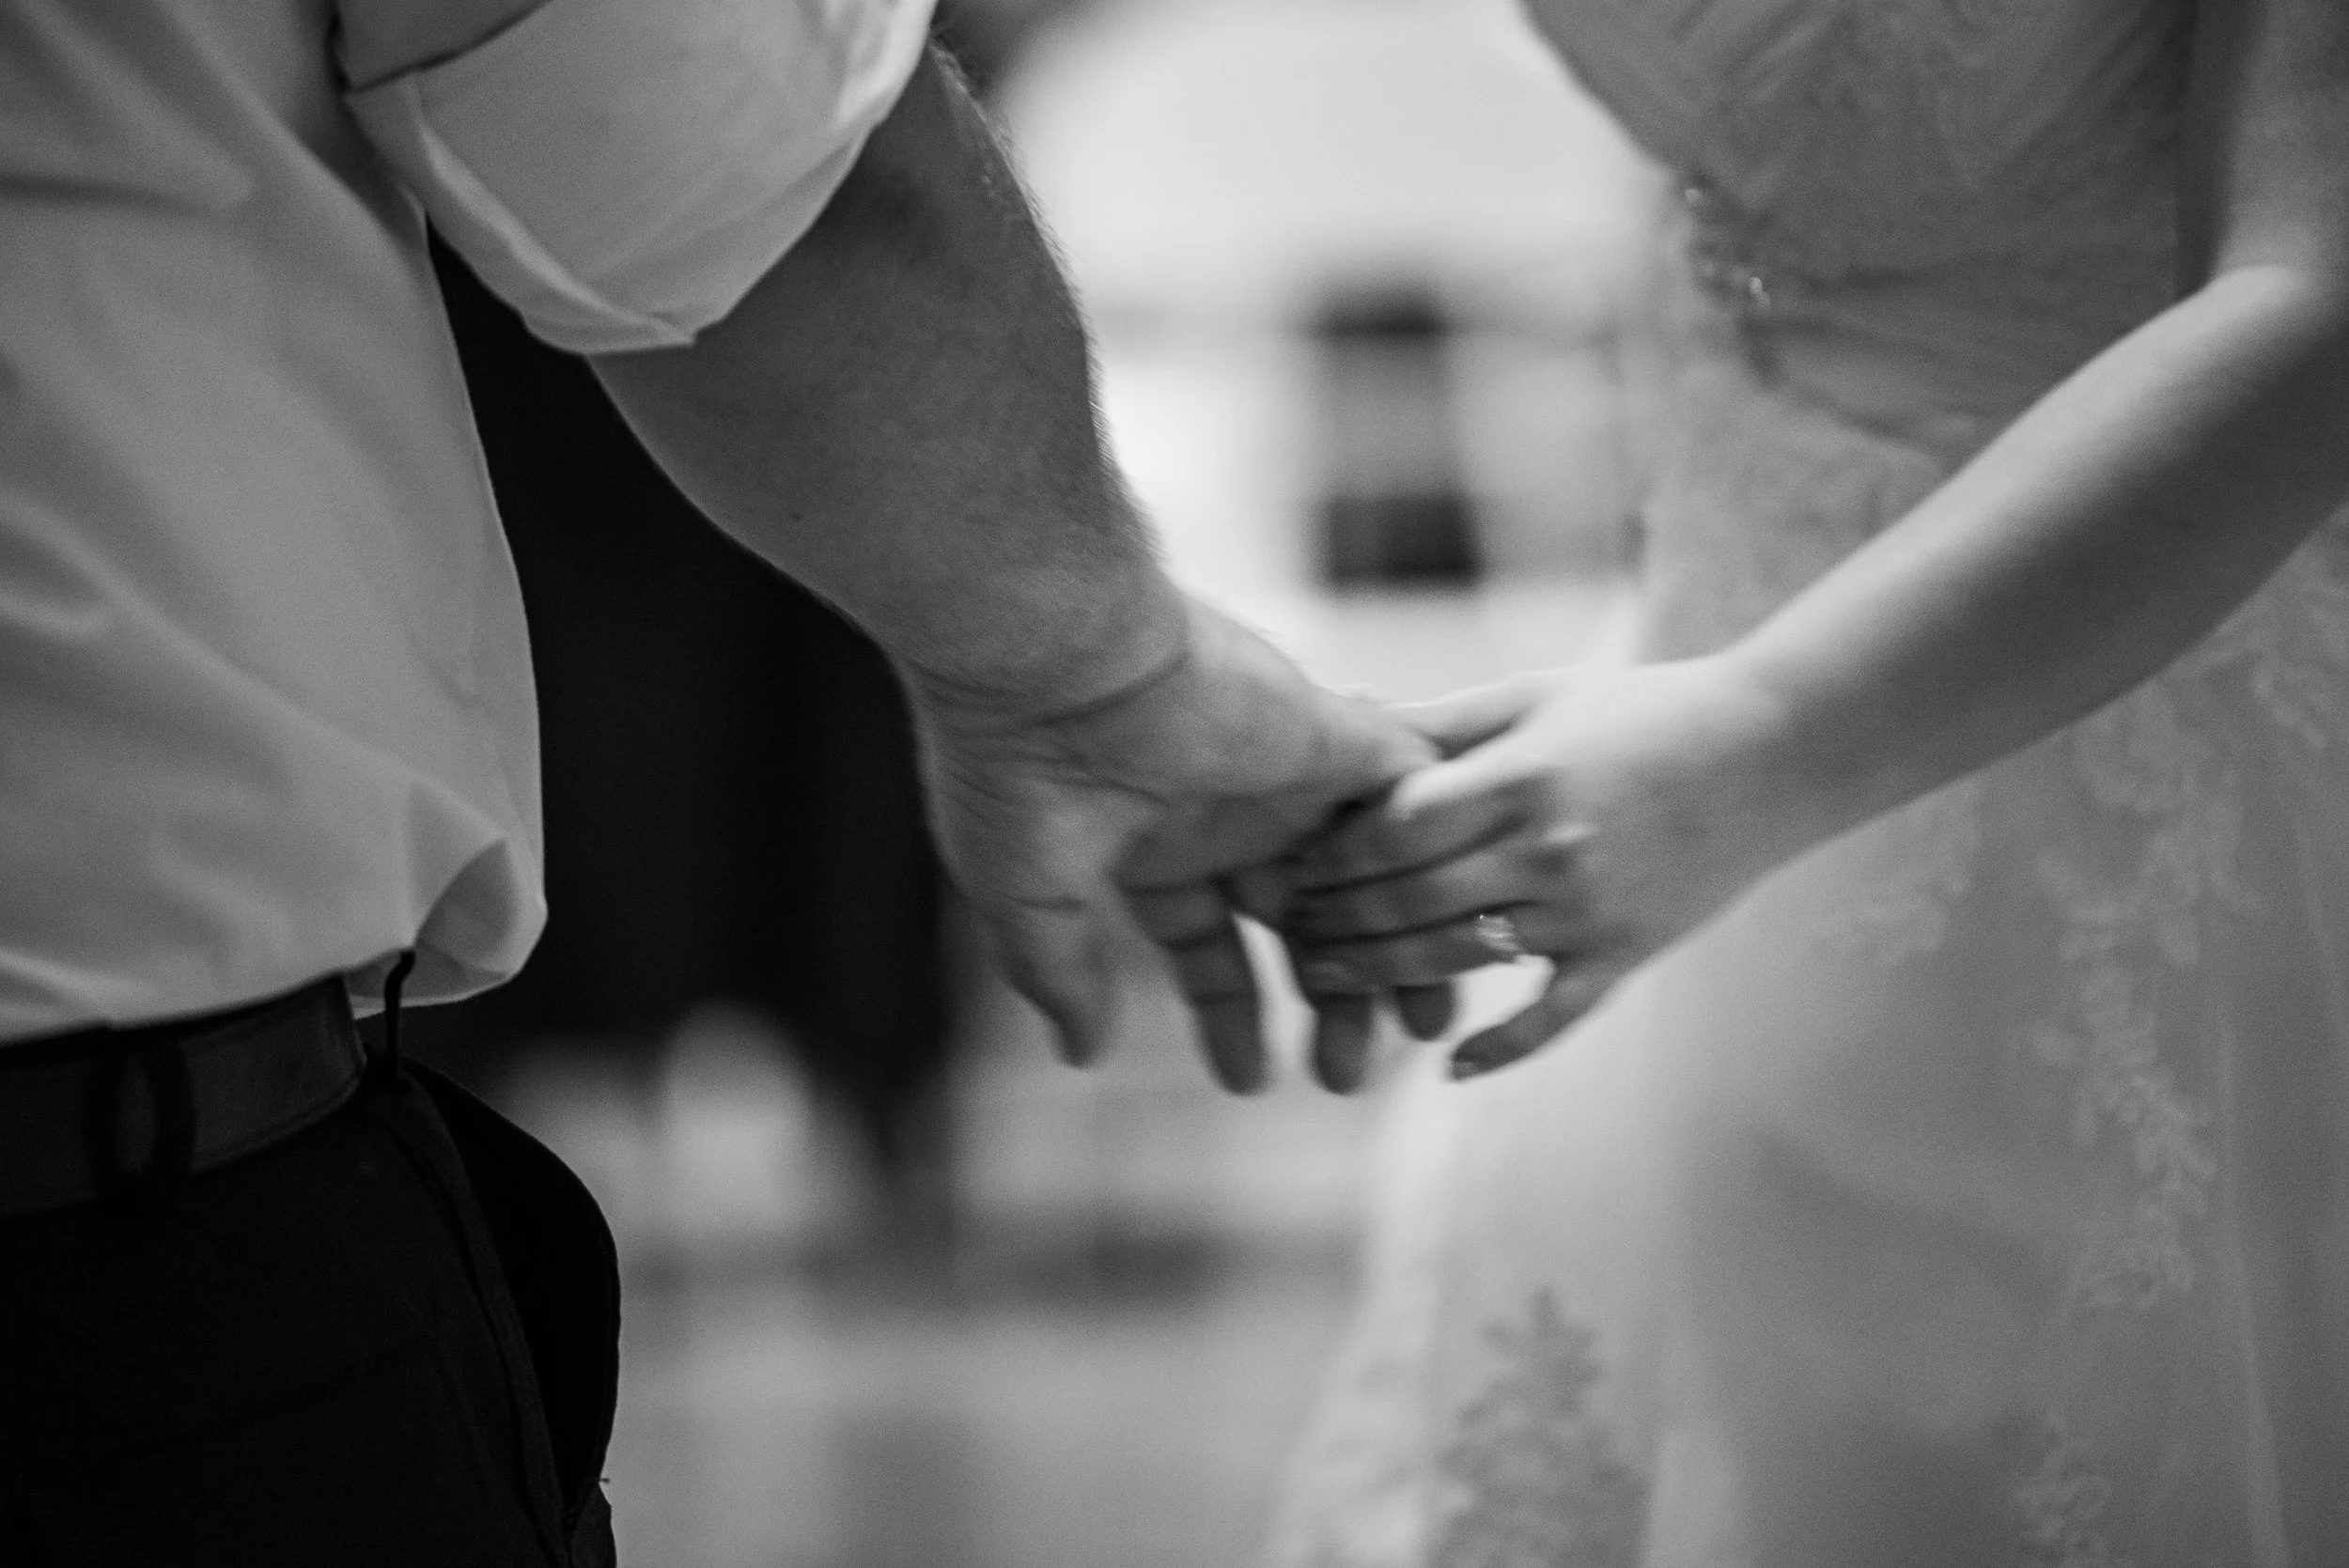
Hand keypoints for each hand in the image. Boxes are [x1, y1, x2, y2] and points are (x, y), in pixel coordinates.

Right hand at [913, 595, 1438, 1092]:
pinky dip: (1437, 850)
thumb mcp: (1025, 894)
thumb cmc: (1015, 767)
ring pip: (1365, 874)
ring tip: (1427, 1025)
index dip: (1231, 1016)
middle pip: (1301, 924)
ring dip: (1399, 945)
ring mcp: (1284, 772)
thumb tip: (1081, 1054)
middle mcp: (1225, 812)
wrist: (1047, 654)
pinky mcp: (1333, 734)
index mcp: (1152, 848)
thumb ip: (1059, 974)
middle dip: (1330, 1000)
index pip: (1208, 948)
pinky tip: (1459, 914)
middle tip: (1353, 1076)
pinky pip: (1410, 796)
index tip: (1252, 1083)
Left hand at [1278, 658, 1805, 1077]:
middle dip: (1336, 915)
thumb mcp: (1535, 698)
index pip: (1399, 825)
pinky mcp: (1626, 953)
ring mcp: (1589, 910)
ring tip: (1321, 977)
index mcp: (1522, 776)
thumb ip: (1441, 723)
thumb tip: (1344, 721)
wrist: (1775, 752)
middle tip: (1285, 924)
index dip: (1335, 849)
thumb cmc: (1641, 711)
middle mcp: (1550, 849)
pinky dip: (1503, 1049)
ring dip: (1379, 974)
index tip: (1291, 857)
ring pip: (1459, 958)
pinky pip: (1555, 1017)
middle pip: (1412, 897)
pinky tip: (1450, 1069)